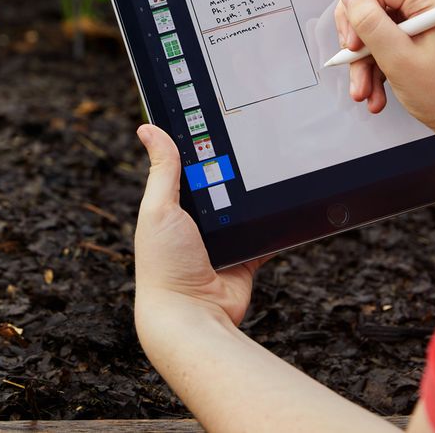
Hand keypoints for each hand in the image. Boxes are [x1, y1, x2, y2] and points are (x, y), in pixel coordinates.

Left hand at [133, 124, 268, 327]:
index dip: (198, 146)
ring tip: (271, 167)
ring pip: (244, 208)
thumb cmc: (166, 265)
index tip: (215, 117)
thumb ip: (162, 170)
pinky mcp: (246, 259)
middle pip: (219, 185)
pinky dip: (275, 225)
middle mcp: (195, 223)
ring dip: (254, 197)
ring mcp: (222, 242)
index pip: (186, 169)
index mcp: (170, 208)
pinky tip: (286, 203)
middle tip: (253, 140)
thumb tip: (148, 128)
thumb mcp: (159, 208)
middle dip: (232, 169)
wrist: (193, 317)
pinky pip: (265, 236)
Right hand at [333, 0, 434, 170]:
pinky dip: (379, 63)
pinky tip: (377, 91)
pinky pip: (390, 38)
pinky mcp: (426, 32)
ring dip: (366, 59)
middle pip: (374, 1)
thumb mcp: (399, 61)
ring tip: (365, 91)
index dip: (356, 10)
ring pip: (378, 25)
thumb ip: (369, 24)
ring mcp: (429, 16)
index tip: (353, 44)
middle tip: (353, 63)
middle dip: (359, 37)